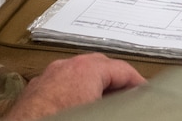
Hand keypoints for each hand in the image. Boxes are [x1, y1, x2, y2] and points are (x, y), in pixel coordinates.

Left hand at [2, 54, 145, 119]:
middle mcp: (64, 68)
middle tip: (129, 96)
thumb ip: (118, 105)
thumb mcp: (103, 112)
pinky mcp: (34, 92)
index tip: (146, 93)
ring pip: (77, 74)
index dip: (139, 82)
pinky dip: (73, 92)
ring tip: (104, 102)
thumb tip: (128, 107)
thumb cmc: (61, 118)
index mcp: (86, 70)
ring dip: (93, 85)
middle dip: (116, 80)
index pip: (123, 69)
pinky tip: (77, 106)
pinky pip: (60, 85)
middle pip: (99, 65)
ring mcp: (47, 78)